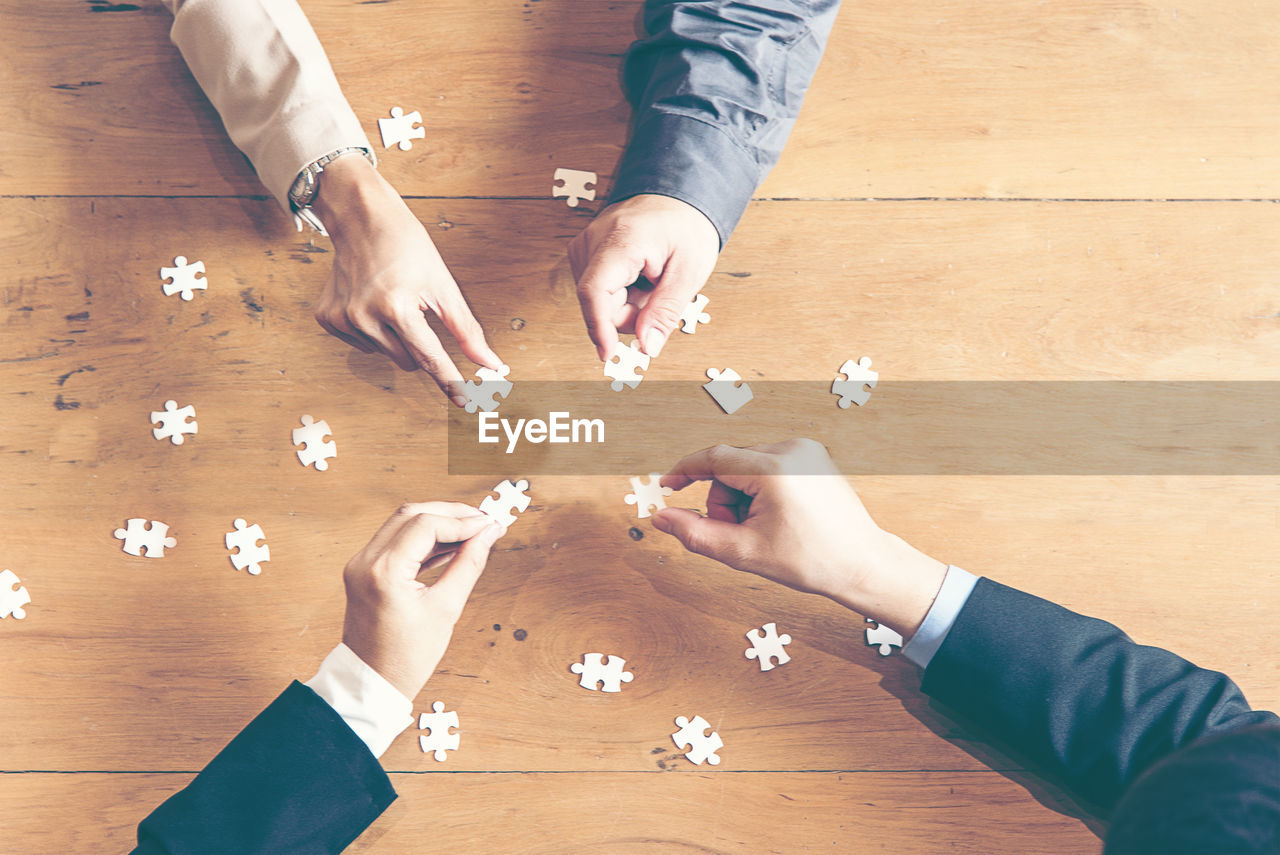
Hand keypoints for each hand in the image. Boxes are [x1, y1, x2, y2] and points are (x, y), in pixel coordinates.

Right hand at [311, 156, 501, 405]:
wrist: (361, 218)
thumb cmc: (406, 245)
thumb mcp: (443, 284)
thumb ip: (466, 329)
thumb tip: (489, 362)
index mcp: (396, 306)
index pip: (429, 357)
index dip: (450, 381)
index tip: (465, 402)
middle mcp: (365, 316)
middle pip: (409, 361)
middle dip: (420, 345)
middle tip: (418, 312)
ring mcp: (342, 319)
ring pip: (387, 356)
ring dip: (397, 338)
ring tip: (393, 301)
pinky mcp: (327, 319)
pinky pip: (363, 345)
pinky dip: (374, 332)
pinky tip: (372, 303)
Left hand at [341, 503, 504, 699]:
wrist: (373, 681)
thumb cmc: (406, 657)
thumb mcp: (446, 608)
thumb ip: (469, 564)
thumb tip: (488, 535)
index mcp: (383, 572)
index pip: (426, 525)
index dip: (462, 521)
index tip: (488, 526)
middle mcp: (365, 561)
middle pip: (411, 514)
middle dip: (450, 514)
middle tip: (483, 522)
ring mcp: (361, 564)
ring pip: (403, 523)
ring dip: (438, 522)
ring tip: (471, 532)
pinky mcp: (365, 570)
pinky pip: (396, 540)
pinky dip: (423, 538)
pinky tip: (450, 545)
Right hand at [568, 194, 718, 360]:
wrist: (678, 199)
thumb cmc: (686, 228)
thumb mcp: (690, 271)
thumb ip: (666, 311)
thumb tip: (647, 346)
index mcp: (620, 240)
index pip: (595, 292)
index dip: (600, 328)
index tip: (609, 354)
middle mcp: (593, 241)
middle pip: (602, 305)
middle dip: (633, 312)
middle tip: (659, 290)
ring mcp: (585, 246)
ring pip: (600, 302)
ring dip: (629, 302)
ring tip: (650, 277)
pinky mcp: (584, 254)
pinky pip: (600, 292)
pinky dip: (623, 293)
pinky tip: (638, 275)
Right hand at [651, 439, 947, 636]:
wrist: (862, 564)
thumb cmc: (811, 561)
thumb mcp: (744, 553)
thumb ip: (696, 534)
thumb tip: (661, 518)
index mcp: (774, 470)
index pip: (713, 458)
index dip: (683, 471)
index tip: (666, 486)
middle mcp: (791, 450)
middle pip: (729, 466)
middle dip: (723, 501)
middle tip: (736, 535)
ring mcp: (805, 450)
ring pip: (746, 467)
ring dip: (741, 497)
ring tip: (761, 529)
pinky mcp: (813, 456)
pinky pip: (768, 466)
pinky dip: (760, 490)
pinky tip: (777, 517)